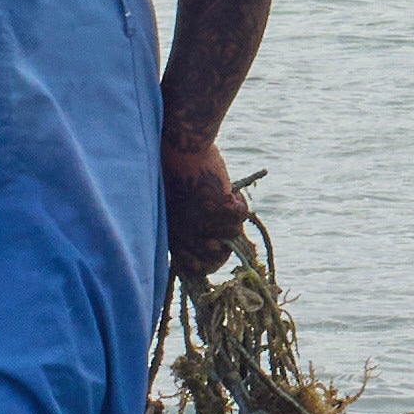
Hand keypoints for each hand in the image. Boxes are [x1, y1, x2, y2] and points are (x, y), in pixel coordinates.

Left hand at [163, 142, 249, 281]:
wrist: (181, 149)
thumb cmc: (175, 169)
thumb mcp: (174, 202)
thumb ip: (186, 221)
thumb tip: (209, 239)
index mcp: (172, 232)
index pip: (189, 264)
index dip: (205, 264)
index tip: (215, 252)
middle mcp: (187, 233)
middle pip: (216, 257)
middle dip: (226, 245)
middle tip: (228, 228)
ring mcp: (204, 222)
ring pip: (234, 233)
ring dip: (234, 216)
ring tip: (226, 198)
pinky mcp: (220, 209)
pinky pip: (241, 214)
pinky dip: (239, 202)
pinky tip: (228, 190)